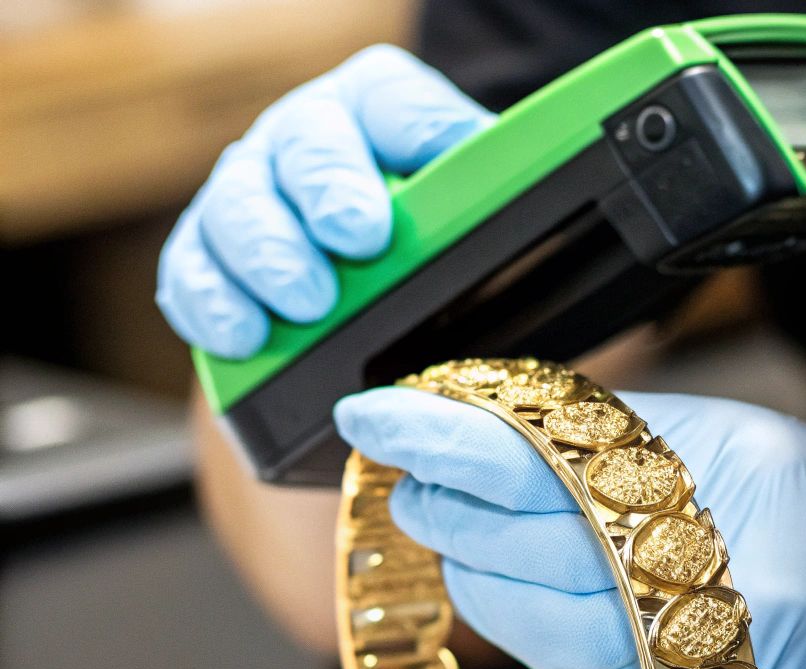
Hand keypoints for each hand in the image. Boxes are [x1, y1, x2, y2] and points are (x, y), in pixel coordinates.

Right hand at [156, 45, 492, 356]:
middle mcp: (309, 134)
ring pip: (239, 203)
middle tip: (358, 239)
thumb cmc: (445, 246)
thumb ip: (498, 208)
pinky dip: (213, 304)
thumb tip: (517, 222)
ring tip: (306, 306)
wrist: (383, 290)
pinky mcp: (208, 248)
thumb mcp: (485, 218)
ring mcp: (250, 187)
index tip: (427, 171)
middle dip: (330, 189)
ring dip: (269, 253)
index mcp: (382, 108)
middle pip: (308, 144)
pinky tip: (242, 337)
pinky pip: (193, 268)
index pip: (395, 99)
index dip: (410, 130)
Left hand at [333, 388, 805, 668]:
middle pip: (513, 560)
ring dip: (506, 591)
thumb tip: (486, 429)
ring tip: (547, 553)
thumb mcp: (756, 444)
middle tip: (426, 480)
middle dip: (450, 516)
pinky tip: (615, 624)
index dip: (443, 438)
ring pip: (529, 640)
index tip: (375, 415)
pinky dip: (567, 656)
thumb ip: (627, 438)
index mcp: (731, 491)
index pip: (543, 459)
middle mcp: (716, 593)